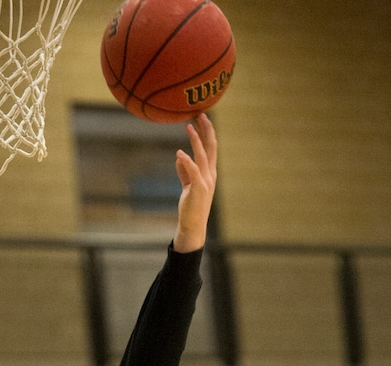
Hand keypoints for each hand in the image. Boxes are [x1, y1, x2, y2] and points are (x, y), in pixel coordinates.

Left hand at [173, 112, 217, 252]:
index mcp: (209, 172)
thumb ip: (184, 171)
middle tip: (201, 114)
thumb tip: (180, 156)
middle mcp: (210, 174)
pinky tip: (179, 153)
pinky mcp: (198, 189)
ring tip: (188, 127)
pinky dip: (186, 161)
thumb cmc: (190, 206)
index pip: (210, 148)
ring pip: (202, 156)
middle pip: (210, 147)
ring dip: (195, 140)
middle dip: (206, 130)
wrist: (193, 225)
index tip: (202, 117)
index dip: (207, 132)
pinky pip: (193, 171)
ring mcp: (206, 181)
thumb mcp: (187, 185)